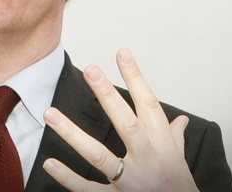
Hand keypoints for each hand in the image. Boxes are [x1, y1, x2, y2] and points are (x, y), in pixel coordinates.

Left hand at [43, 49, 197, 191]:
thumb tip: (181, 120)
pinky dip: (68, 178)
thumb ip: (175, 139)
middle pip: (127, 123)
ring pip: (99, 155)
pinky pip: (88, 189)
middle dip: (108, 96)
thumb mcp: (180, 162)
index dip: (136, 78)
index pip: (149, 105)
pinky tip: (50, 163)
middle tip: (91, 70)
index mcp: (162, 145)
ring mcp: (131, 181)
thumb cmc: (178, 189)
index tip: (122, 53)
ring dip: (73, 134)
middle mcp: (147, 160)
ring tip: (51, 113)